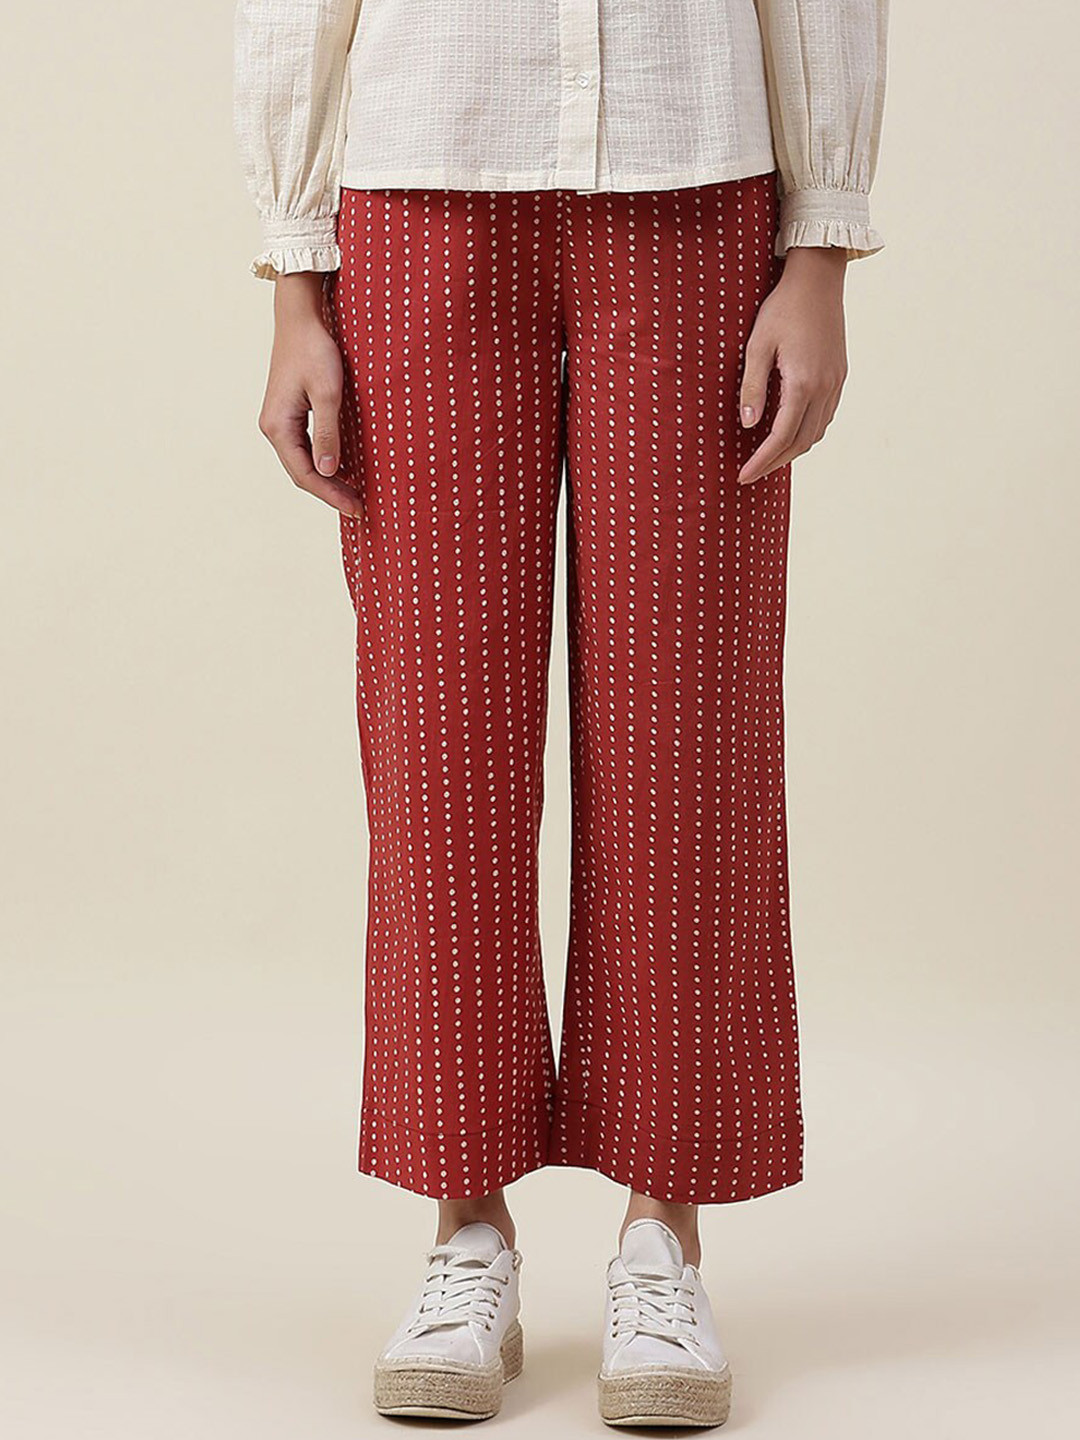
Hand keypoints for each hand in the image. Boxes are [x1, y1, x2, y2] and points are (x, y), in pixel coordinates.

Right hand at [258, 272, 361, 517]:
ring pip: (303, 462)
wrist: (301, 317)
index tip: (357, 509)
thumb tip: (329, 471)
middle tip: (360, 508)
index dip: (331, 495)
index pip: (305, 474)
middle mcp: (274, 427)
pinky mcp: (290, 413)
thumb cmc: (315, 350)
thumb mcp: (328, 392)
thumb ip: (328, 433)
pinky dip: (325, 462)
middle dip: (330, 492)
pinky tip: (344, 469)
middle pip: (302, 473)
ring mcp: (280, 421)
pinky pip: (306, 448)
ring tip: (353, 495)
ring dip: (328, 480)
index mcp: (278, 426)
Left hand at [737, 246, 848, 485]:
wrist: (818, 279)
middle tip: (751, 473)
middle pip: (801, 442)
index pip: (781, 437)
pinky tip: (790, 433)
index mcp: (803, 383)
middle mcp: (825, 388)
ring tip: (768, 458)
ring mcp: (836, 383)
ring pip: (816, 432)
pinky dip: (807, 432)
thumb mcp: (757, 346)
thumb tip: (748, 425)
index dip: (761, 461)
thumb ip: (752, 388)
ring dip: (792, 450)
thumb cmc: (782, 309)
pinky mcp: (840, 375)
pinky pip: (825, 417)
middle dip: (775, 462)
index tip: (743, 476)